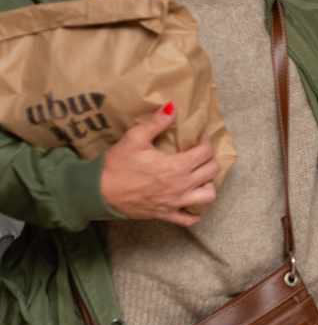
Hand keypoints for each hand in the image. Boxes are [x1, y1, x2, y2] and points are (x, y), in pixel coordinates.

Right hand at [99, 103, 220, 226]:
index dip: (205, 140)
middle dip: (210, 158)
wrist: (98, 192)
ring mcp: (175, 202)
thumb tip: (174, 106)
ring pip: (208, 195)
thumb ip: (157, 122)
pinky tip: (195, 199)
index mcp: (176, 167)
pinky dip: (198, 210)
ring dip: (209, 183)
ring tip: (200, 174)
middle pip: (212, 171)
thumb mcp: (135, 138)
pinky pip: (191, 218)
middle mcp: (181, 186)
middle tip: (200, 152)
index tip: (199, 135)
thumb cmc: (116, 165)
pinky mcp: (167, 214)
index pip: (205, 152)